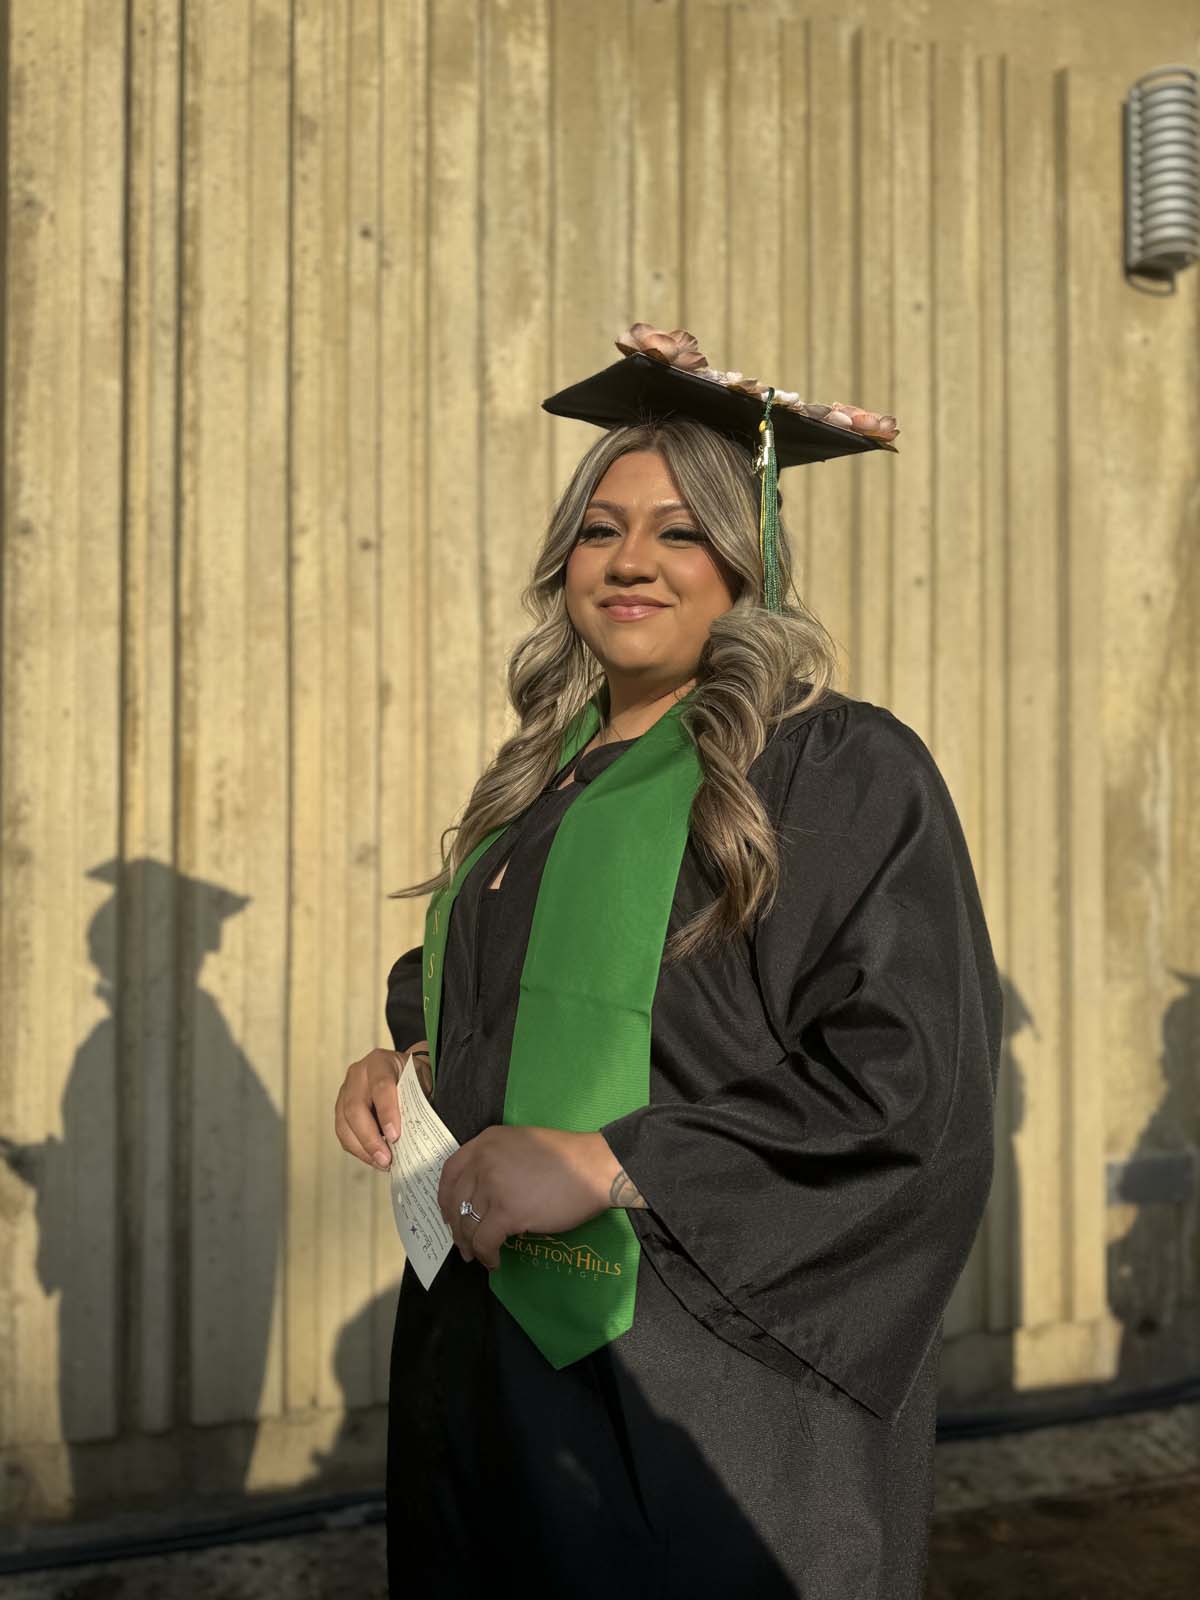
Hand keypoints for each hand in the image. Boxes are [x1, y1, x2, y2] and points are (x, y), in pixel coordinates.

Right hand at [334, 1041, 429, 1169]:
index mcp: (379, 1062)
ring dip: (362, 1148)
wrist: (402, 1071)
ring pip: (344, 1124)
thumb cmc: (413, 1077)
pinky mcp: (341, 1109)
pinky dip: (358, 1149)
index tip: (395, 1136)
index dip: (387, 1113)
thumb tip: (416, 1133)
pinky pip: (343, 1133)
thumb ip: (417, 1101)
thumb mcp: (421, 1081)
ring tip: (381, 1163)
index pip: (381, 1086)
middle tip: (386, 1159)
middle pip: (355, 1108)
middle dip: (369, 1138)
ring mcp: (345, 1091)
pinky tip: (374, 1159)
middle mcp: (357, 1074)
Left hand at [437, 1127, 619, 1270]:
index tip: (448, 1214)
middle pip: (455, 1200)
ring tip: (479, 1256)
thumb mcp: (522, 1144)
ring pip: (467, 1224)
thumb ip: (497, 1161)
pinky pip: (485, 1241)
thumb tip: (482, 1193)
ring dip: (470, 1245)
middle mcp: (483, 1160)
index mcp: (486, 1141)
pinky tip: (495, 1261)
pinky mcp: (507, 1212)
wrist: (594, 1167)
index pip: (450, 1171)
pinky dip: (487, 1255)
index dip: (444, 1197)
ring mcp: (493, 1185)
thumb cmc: (567, 1157)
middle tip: (463, 1244)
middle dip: (456, 1227)